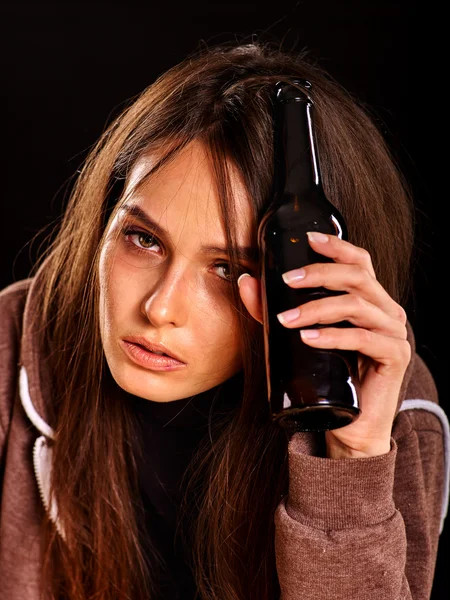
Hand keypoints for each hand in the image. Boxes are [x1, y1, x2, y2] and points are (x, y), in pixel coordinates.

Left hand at [238, 231, 410, 458]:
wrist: (348, 425)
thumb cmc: (326, 377)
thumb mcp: (298, 336)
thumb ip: (273, 310)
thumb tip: (247, 281)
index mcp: (369, 300)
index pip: (359, 262)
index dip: (337, 246)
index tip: (308, 239)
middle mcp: (386, 311)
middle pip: (358, 277)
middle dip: (319, 274)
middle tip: (286, 282)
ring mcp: (394, 333)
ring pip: (358, 305)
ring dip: (318, 308)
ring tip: (287, 319)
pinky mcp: (395, 357)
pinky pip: (364, 338)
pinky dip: (334, 335)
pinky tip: (310, 338)